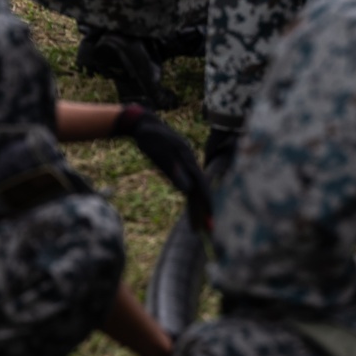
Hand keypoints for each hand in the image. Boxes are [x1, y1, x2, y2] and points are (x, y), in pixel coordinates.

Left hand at [113, 105, 212, 229]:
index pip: (201, 185)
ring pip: (193, 190)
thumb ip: (174, 171)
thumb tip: (188, 190)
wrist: (144, 124)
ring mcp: (184, 165)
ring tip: (197, 229)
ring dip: (196, 209)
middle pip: (200, 190)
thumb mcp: (160, 153)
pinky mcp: (177, 167)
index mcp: (188, 160)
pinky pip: (186, 187)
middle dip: (204, 211)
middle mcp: (189, 163)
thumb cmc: (151, 138)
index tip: (211, 219)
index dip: (207, 203)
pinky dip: (189, 200)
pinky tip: (190, 211)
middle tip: (209, 231)